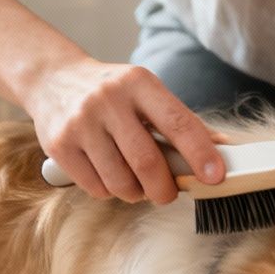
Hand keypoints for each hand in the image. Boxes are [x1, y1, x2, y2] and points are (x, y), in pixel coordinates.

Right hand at [21, 59, 223, 203]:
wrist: (52, 80)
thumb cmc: (111, 92)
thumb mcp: (145, 93)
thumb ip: (180, 120)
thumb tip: (222, 149)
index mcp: (138, 82)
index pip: (177, 122)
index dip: (200, 153)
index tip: (216, 176)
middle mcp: (108, 99)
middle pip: (147, 161)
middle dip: (164, 188)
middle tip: (167, 194)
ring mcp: (80, 123)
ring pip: (120, 182)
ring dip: (136, 193)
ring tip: (134, 182)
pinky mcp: (59, 145)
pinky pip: (96, 188)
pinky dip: (109, 192)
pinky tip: (108, 175)